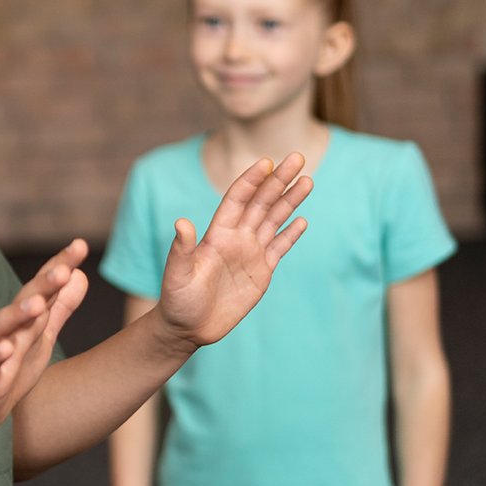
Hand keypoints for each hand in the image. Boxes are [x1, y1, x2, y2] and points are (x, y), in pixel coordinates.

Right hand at [0, 240, 88, 433]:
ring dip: (18, 315)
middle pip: (25, 301)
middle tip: (65, 269)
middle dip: (44, 284)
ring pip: (3, 328)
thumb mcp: (41, 336)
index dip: (60, 266)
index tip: (80, 245)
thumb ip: (60, 307)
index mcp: (26, 319)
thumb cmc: (9, 366)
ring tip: (37, 304)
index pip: (43, 288)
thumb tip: (81, 275)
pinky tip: (5, 349)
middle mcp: (9, 329)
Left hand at [157, 153, 311, 348]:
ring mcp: (250, 254)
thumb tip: (181, 222)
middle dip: (279, 180)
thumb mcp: (177, 274)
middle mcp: (235, 239)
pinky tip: (302, 220)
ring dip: (290, 201)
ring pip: (274, 220)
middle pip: (261, 202)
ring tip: (308, 181)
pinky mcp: (261, 273)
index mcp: (217, 234)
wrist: (188, 328)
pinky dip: (290, 235)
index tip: (267, 161)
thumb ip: (181, 249)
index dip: (252, 180)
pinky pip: (279, 248)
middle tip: (298, 157)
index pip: (237, 199)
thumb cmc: (177, 300)